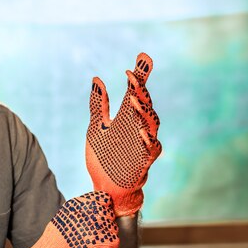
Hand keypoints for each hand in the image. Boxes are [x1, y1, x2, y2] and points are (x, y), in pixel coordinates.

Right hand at [14, 191, 118, 247]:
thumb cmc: (53, 244)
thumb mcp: (63, 219)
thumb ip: (80, 212)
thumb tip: (99, 210)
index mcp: (76, 204)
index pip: (103, 198)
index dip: (104, 211)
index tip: (98, 223)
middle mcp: (86, 211)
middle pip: (109, 214)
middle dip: (105, 228)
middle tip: (94, 240)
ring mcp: (92, 225)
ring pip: (113, 229)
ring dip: (106, 241)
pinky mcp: (98, 240)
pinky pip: (114, 243)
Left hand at [85, 52, 161, 216]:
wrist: (105, 188)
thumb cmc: (104, 158)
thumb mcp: (96, 128)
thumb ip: (98, 105)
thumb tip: (96, 79)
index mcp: (127, 119)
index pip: (136, 93)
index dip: (139, 76)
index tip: (140, 58)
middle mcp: (138, 129)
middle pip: (145, 105)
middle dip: (141, 89)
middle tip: (134, 74)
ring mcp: (143, 145)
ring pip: (150, 124)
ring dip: (142, 111)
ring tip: (133, 97)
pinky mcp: (143, 162)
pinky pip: (150, 149)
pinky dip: (146, 139)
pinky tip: (139, 129)